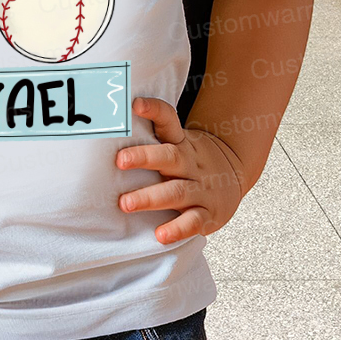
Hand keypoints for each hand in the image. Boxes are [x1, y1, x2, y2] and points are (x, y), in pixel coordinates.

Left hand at [115, 96, 245, 243]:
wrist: (234, 173)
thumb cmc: (191, 159)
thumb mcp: (178, 141)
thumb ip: (151, 135)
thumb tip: (107, 126)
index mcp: (181, 142)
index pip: (168, 120)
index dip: (153, 110)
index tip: (136, 104)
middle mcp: (190, 163)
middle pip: (169, 156)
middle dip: (144, 158)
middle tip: (120, 161)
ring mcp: (201, 188)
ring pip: (176, 191)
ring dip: (150, 198)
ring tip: (125, 203)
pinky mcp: (208, 214)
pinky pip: (193, 222)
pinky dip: (177, 229)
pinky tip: (160, 235)